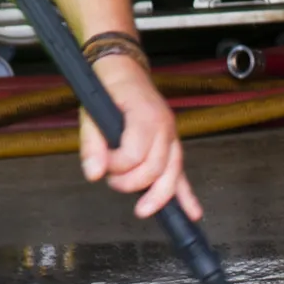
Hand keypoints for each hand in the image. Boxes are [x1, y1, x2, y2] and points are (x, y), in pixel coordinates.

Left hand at [80, 52, 202, 219]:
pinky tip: (192, 213)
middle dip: (132, 182)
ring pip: (171, 175)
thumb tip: (94, 174)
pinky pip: (181, 174)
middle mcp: (164, 127)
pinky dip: (186, 195)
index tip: (100, 164)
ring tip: (142, 209)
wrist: (124, 70)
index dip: (115, 166)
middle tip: (112, 181)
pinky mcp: (173, 146)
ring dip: (157, 196)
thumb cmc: (108, 89)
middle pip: (155, 169)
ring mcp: (172, 137)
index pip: (134, 154)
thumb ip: (92, 145)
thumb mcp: (90, 112)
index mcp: (145, 115)